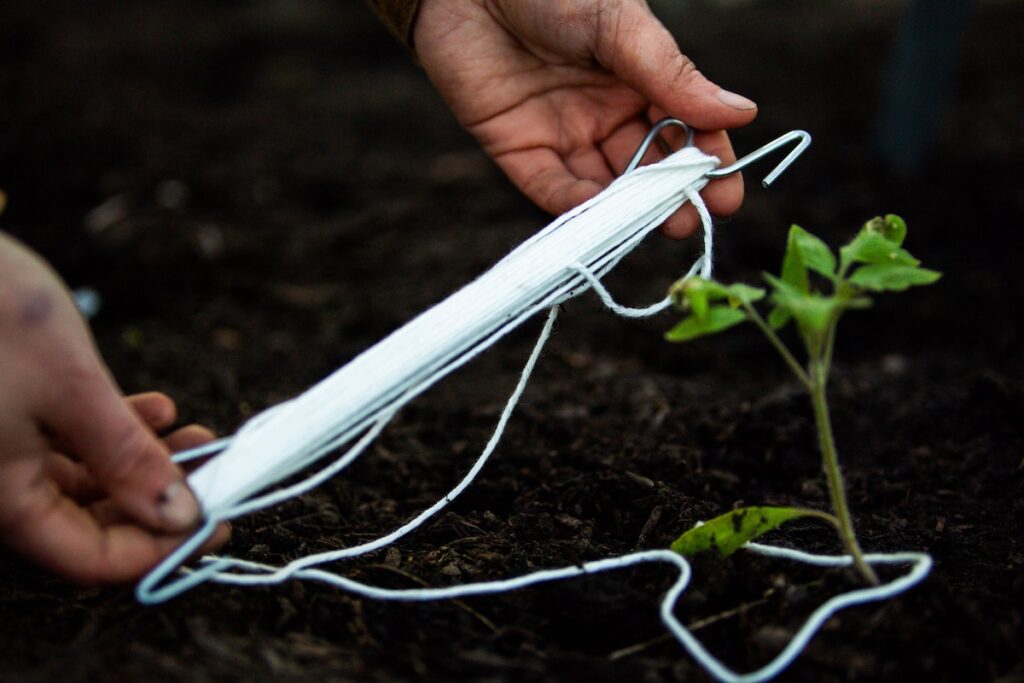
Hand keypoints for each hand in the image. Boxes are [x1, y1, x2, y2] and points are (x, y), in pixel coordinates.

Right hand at [0, 233, 225, 582]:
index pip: (90, 559)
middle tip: (218, 472)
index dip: (160, 549)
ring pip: (87, 481)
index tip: (218, 521)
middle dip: (162, 501)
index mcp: (6, 497)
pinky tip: (157, 409)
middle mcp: (0, 484)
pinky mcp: (10, 415)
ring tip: (200, 435)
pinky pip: (68, 444)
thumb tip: (177, 516)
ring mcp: (4, 450)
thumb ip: (125, 458)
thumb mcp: (72, 389)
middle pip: (91, 522)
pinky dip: (115, 433)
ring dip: (147, 463)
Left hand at [415, 0, 757, 237]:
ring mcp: (563, 133)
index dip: (706, 163)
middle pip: (646, 167)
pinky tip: (600, 216)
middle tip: (691, 222)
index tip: (726, 196)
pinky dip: (576, 205)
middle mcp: (605, 113)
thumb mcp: (620, 25)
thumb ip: (672, 74)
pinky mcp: (517, 148)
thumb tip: (741, 113)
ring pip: (603, 185)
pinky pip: (551, 187)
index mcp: (639, 79)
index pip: (685, 129)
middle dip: (671, 198)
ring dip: (628, 210)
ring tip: (654, 229)